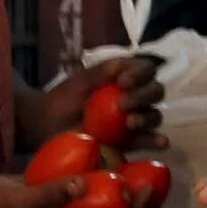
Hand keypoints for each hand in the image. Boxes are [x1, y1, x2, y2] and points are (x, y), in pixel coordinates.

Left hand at [33, 54, 167, 148]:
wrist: (46, 127)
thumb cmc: (62, 99)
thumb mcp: (79, 82)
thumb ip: (100, 72)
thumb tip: (122, 65)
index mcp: (125, 77)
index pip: (146, 69)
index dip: (141, 74)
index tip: (123, 82)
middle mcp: (134, 96)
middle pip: (155, 92)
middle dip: (143, 96)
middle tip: (122, 104)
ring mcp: (133, 120)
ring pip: (154, 115)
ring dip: (147, 117)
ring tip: (130, 123)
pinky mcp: (130, 141)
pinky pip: (148, 140)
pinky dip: (157, 141)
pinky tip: (160, 142)